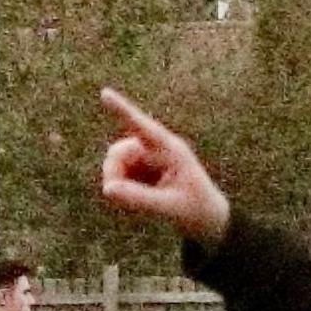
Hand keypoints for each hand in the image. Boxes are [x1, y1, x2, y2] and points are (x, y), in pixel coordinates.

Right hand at [99, 89, 231, 246]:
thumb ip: (138, 198)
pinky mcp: (143, 169)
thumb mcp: (168, 207)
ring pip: (116, 162)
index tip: (104, 93)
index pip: (143, 128)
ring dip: (116, 181)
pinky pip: (119, 174)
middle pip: (120, 151)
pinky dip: (120, 188)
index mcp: (171, 150)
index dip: (122, 110)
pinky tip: (135, 201)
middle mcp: (157, 149)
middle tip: (112, 193)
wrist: (205, 217)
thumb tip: (107, 189)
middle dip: (112, 171)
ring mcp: (149, 158)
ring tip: (130, 204)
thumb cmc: (193, 209)